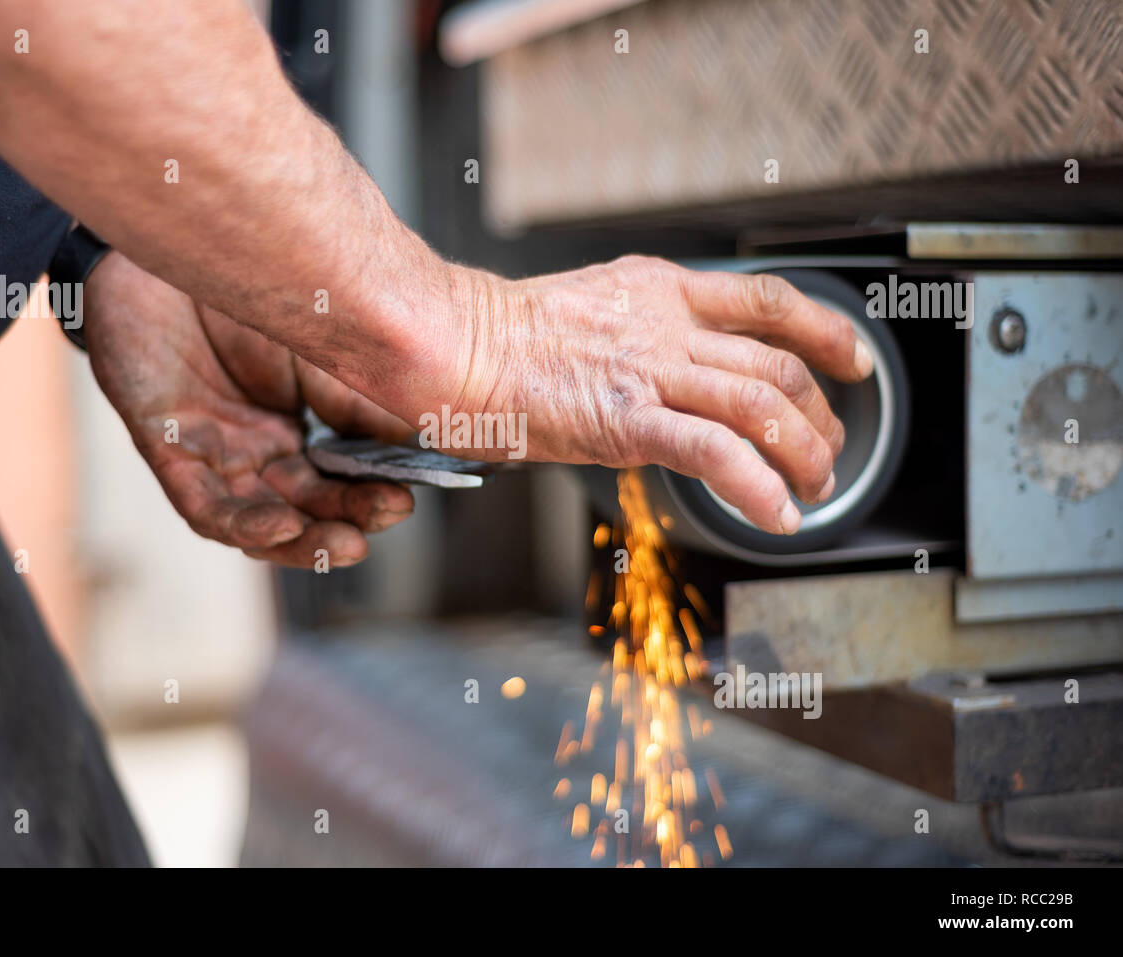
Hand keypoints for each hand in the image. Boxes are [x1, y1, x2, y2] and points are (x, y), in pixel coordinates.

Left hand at [81, 253, 413, 567]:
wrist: (170, 240)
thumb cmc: (241, 292)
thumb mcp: (321, 353)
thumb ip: (359, 405)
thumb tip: (414, 450)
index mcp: (293, 433)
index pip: (338, 482)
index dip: (370, 498)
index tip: (405, 500)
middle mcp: (254, 452)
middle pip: (304, 508)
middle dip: (345, 523)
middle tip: (382, 521)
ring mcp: (213, 454)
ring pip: (258, 521)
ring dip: (302, 541)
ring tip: (345, 545)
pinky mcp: (168, 448)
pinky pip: (206, 506)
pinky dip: (246, 524)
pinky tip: (284, 526)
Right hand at [440, 256, 872, 534]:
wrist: (454, 343)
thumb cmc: (500, 336)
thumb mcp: (590, 307)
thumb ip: (641, 330)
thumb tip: (670, 366)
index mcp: (659, 290)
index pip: (768, 301)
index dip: (825, 331)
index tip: (853, 358)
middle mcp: (666, 326)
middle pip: (777, 365)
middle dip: (820, 416)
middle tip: (828, 451)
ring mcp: (649, 372)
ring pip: (760, 405)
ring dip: (802, 454)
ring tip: (813, 489)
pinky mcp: (626, 420)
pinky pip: (715, 453)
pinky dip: (756, 486)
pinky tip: (774, 513)